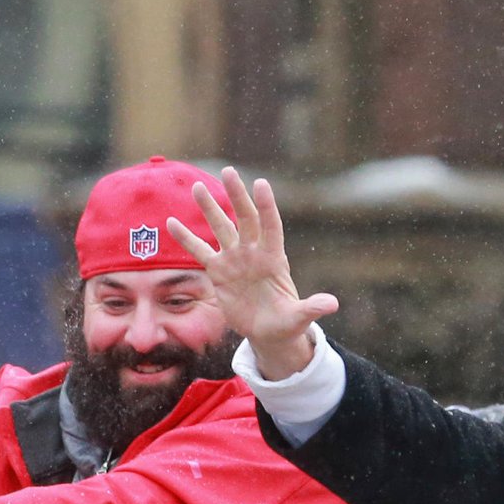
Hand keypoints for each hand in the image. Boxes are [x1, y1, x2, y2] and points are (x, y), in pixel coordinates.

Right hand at [165, 167, 336, 378]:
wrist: (268, 331)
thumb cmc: (286, 323)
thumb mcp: (299, 318)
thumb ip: (312, 308)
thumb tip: (332, 305)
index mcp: (274, 259)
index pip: (271, 226)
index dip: (266, 206)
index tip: (261, 184)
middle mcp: (253, 252)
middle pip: (244, 218)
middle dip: (237, 195)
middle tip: (228, 171)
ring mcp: (234, 259)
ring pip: (221, 228)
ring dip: (210, 208)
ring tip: (197, 187)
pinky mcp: (218, 271)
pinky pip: (200, 251)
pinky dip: (186, 238)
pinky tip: (171, 222)